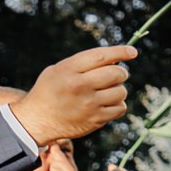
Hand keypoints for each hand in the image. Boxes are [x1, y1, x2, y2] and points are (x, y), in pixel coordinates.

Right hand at [10, 45, 137, 145]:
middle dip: (121, 73)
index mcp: (69, 70)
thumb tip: (113, 61)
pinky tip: (107, 104)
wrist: (38, 119)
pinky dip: (118, 105)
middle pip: (116, 74)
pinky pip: (120, 108)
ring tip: (107, 91)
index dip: (120, 52)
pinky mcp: (96, 119)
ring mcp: (90, 104)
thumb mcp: (57, 70)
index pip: (101, 56)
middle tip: (116, 75)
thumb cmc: (49, 91)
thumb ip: (82, 64)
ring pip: (121, 91)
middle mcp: (80, 86)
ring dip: (118, 90)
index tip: (132, 51)